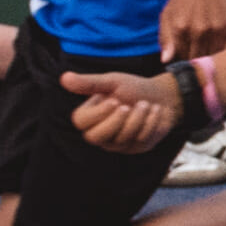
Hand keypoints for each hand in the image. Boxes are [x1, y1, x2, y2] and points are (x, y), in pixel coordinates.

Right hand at [61, 67, 187, 151]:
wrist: (162, 95)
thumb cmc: (132, 88)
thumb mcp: (112, 82)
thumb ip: (89, 83)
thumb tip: (64, 78)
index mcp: (90, 116)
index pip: (81, 122)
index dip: (97, 113)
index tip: (114, 100)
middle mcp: (100, 133)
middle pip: (95, 138)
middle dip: (114, 122)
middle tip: (127, 106)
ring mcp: (118, 144)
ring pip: (122, 139)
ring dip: (138, 118)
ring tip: (145, 104)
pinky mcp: (136, 148)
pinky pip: (141, 140)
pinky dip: (151, 122)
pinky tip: (155, 111)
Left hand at [160, 0, 225, 62]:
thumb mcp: (167, 15)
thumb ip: (165, 39)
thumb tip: (166, 60)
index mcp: (180, 28)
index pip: (182, 57)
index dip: (184, 59)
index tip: (187, 55)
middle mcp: (199, 31)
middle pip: (198, 58)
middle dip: (197, 59)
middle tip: (198, 53)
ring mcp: (218, 29)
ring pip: (215, 56)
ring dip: (212, 56)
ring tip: (209, 49)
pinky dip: (225, 52)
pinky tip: (221, 47)